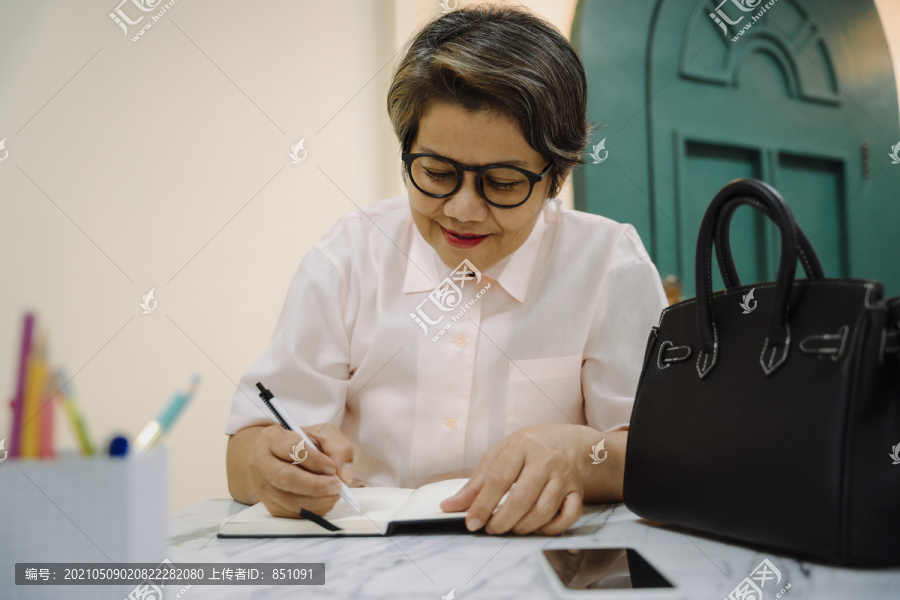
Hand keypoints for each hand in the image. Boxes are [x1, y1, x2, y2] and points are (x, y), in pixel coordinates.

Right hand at [246, 423, 354, 517]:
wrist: (280, 457)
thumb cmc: (304, 444)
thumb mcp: (323, 434)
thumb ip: (338, 448)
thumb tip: (343, 474)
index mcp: (272, 439)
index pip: (291, 448)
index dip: (315, 460)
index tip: (332, 468)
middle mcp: (261, 462)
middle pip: (285, 478)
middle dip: (316, 485)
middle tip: (337, 486)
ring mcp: (263, 486)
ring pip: (290, 500)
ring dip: (319, 501)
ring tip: (334, 493)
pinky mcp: (270, 505)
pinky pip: (293, 514)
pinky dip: (314, 510)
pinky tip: (324, 500)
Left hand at [439, 423, 596, 534]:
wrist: (572, 441)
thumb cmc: (531, 447)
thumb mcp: (501, 453)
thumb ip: (477, 481)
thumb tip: (450, 506)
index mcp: (522, 446)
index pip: (499, 479)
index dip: (483, 505)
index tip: (471, 522)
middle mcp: (545, 460)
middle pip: (522, 498)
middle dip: (502, 521)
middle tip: (491, 529)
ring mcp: (564, 476)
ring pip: (543, 511)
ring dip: (522, 527)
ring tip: (509, 528)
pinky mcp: (578, 491)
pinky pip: (568, 517)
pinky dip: (550, 528)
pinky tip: (536, 527)